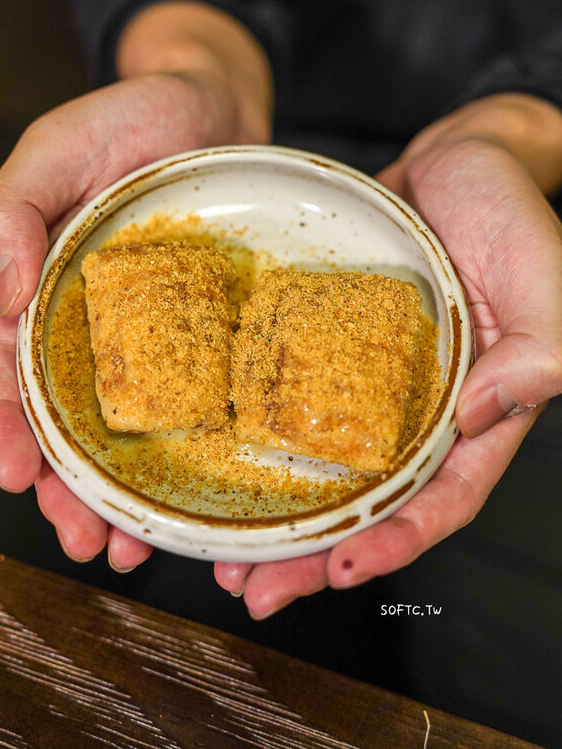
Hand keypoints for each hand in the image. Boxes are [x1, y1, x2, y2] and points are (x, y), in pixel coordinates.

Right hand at [0, 71, 258, 568]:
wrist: (215, 102)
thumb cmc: (128, 117)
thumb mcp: (54, 148)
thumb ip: (11, 212)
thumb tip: (3, 292)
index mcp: (40, 286)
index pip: (9, 370)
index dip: (7, 427)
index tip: (16, 478)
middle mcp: (90, 322)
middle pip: (65, 420)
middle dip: (66, 487)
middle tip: (82, 541)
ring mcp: (150, 331)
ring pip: (124, 426)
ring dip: (120, 491)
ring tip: (128, 545)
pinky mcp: (205, 328)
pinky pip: (192, 394)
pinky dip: (184, 448)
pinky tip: (189, 491)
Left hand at [214, 95, 561, 617]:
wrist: (457, 158)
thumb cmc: (510, 209)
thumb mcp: (544, 276)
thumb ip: (537, 352)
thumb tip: (478, 418)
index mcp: (477, 411)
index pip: (440, 499)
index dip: (394, 542)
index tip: (339, 571)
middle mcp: (421, 411)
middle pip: (368, 503)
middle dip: (314, 555)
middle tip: (253, 590)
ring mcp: (374, 383)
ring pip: (325, 468)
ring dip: (279, 517)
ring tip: (225, 556)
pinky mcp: (334, 349)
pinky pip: (297, 403)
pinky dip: (265, 441)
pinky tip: (220, 460)